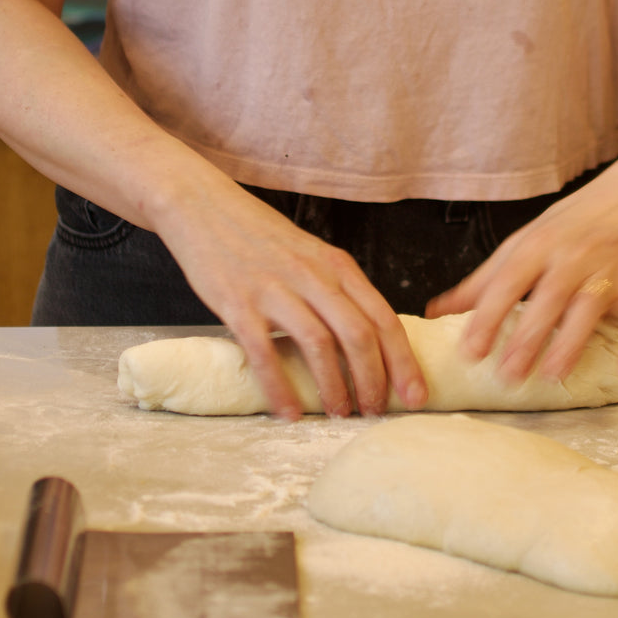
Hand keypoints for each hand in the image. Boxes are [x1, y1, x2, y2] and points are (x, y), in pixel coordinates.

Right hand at [155, 173, 427, 419]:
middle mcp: (312, 275)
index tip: (415, 394)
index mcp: (337, 265)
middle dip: (374, 381)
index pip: (384, 318)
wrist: (202, 205)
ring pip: (319, 345)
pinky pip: (264, 353)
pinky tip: (289, 412)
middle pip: (359, 335)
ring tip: (340, 413)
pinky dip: (280, 388)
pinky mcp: (237, 303)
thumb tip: (365, 339)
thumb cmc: (259, 235)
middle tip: (377, 412)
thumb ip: (336, 289)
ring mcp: (275, 289)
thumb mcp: (311, 253)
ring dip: (334, 387)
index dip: (403, 362)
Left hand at [425, 144, 617, 381]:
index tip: (470, 351)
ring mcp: (611, 271)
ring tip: (550, 375)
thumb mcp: (529, 239)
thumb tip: (437, 310)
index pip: (507, 283)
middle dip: (526, 339)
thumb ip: (486, 278)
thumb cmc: (579, 220)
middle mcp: (573, 256)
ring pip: (588, 309)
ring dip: (569, 343)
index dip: (487, 318)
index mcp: (539, 245)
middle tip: (506, 375)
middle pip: (546, 299)